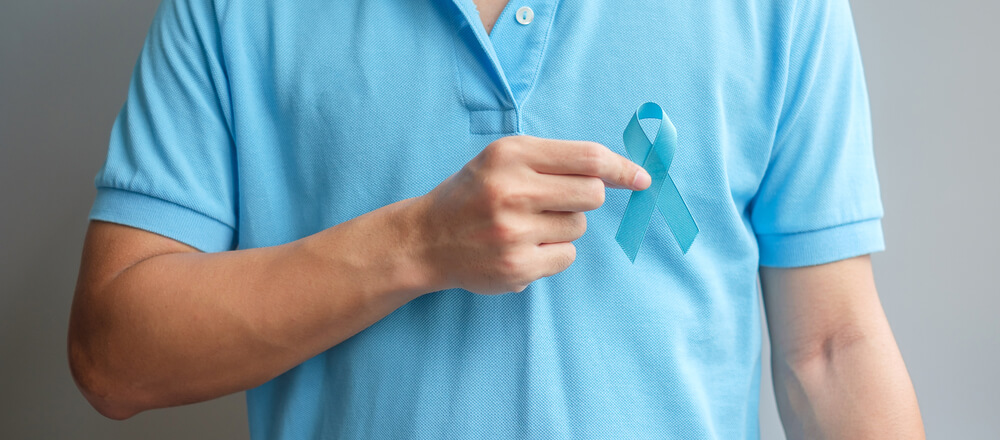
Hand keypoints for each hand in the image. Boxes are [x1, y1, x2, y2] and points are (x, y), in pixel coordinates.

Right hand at [413, 135, 650, 294]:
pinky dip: (553, 252)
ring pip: (579, 227)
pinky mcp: (516, 266)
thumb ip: (556, 160)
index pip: (588, 158)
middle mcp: (511, 190)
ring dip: (563, 226)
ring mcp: (513, 232)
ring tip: (526, 225)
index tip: (642, 178)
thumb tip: (618, 173)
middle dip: (584, 198)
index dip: (622, 168)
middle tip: (553, 201)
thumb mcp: (504, 159)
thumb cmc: (474, 194)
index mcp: (510, 155)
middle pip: (592, 194)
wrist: (426, 239)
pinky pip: (566, 256)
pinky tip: (523, 247)